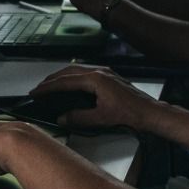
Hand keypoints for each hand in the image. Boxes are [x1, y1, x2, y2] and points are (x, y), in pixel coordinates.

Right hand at [30, 64, 162, 132]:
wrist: (151, 112)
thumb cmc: (131, 114)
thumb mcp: (102, 119)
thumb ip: (80, 118)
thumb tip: (62, 118)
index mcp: (96, 79)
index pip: (65, 81)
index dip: (48, 87)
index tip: (36, 91)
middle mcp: (100, 72)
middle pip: (69, 71)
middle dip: (52, 79)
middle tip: (40, 88)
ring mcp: (106, 73)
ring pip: (77, 70)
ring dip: (63, 77)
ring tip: (52, 85)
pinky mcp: (110, 77)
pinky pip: (86, 72)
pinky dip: (74, 77)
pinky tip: (72, 84)